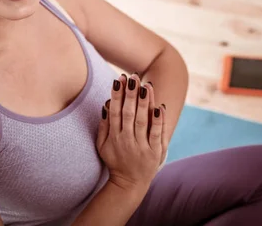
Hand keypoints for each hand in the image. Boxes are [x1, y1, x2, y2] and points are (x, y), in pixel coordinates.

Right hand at [96, 73, 167, 193]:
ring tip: (145, 85)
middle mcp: (126, 140)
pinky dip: (158, 121)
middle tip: (132, 77)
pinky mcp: (154, 152)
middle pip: (128, 113)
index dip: (116, 95)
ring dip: (144, 102)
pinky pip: (156, 134)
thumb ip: (103, 126)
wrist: (129, 184)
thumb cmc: (115, 161)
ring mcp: (141, 146)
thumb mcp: (102, 145)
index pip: (114, 111)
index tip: (118, 79)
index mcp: (114, 136)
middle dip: (130, 94)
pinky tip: (159, 107)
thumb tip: (105, 105)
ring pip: (142, 121)